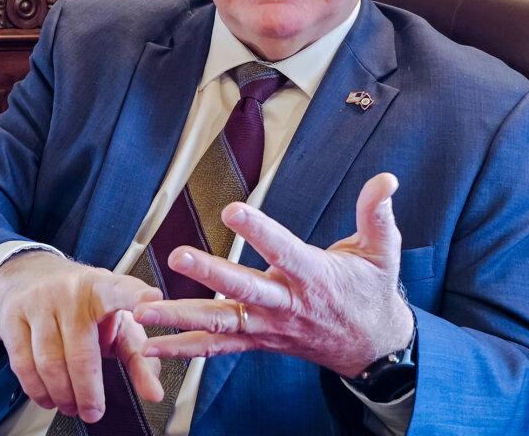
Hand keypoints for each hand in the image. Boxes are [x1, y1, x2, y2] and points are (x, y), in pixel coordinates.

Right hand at [0, 251, 164, 421]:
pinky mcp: (13, 316)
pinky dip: (37, 390)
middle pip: (81, 351)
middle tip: (94, 411)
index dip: (138, 297)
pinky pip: (23, 363)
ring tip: (71, 405)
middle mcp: (71, 291)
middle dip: (88, 391)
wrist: (33, 276)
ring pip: (49, 362)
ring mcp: (39, 302)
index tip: (154, 300)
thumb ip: (139, 358)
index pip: (123, 290)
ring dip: (62, 394)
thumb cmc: (85, 306)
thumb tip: (153, 394)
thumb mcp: (117, 324)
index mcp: (104, 287)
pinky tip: (48, 396)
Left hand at [133, 172, 413, 377]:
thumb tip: (386, 180)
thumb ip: (378, 215)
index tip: (232, 209)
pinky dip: (180, 348)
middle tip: (177, 255)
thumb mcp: (383, 252)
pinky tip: (147, 345)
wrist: (372, 348)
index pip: (282, 249)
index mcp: (314, 276)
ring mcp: (268, 327)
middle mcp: (286, 304)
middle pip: (243, 289)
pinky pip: (215, 347)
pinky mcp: (257, 341)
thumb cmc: (372, 292)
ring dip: (179, 317)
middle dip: (209, 274)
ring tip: (141, 312)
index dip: (258, 230)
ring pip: (219, 323)